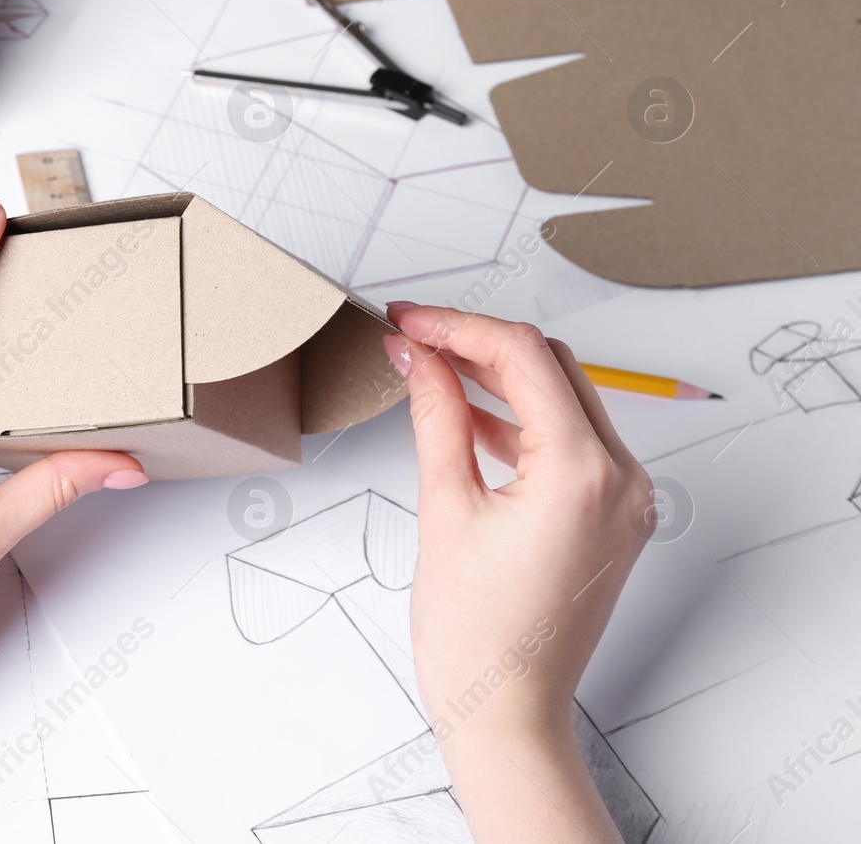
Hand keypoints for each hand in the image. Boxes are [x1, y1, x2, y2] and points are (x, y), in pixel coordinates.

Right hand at [384, 302, 650, 843]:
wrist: (507, 711)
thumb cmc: (476, 635)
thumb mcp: (444, 508)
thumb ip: (436, 415)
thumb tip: (419, 356)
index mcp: (581, 471)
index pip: (522, 356)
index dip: (457, 326)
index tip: (407, 321)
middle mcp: (620, 478)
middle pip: (550, 366)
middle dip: (479, 342)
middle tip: (414, 336)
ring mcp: (625, 498)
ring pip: (565, 398)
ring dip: (501, 376)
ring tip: (433, 366)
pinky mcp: (613, 516)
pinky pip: (572, 442)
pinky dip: (523, 420)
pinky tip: (470, 414)